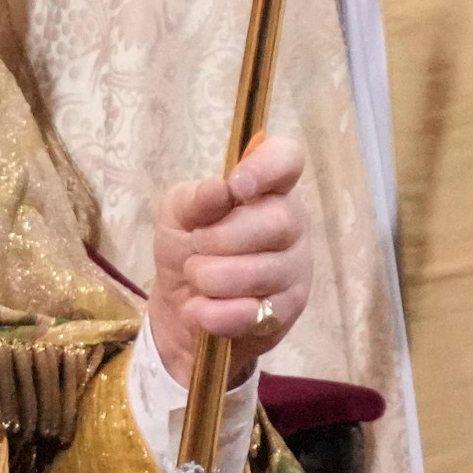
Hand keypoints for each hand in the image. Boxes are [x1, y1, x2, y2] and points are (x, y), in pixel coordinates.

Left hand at [146, 135, 311, 387]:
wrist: (180, 305)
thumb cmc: (186, 245)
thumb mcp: (177, 215)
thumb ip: (196, 199)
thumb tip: (220, 188)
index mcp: (267, 189)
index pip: (288, 160)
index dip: (267, 167)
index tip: (236, 186)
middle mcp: (291, 224)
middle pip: (280, 221)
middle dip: (223, 237)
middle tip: (196, 245)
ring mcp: (295, 269)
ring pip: (264, 271)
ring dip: (213, 277)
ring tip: (194, 277)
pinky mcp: (286, 311)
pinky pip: (254, 312)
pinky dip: (215, 313)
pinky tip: (197, 309)